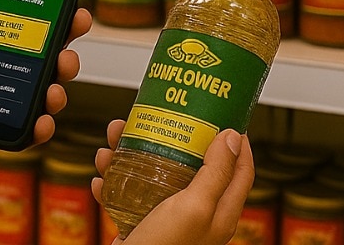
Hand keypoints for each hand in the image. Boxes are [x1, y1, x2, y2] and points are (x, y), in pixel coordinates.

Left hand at [0, 0, 92, 193]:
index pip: (19, 27)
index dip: (47, 15)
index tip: (67, 1)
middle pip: (42, 58)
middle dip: (64, 45)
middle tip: (72, 34)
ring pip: (42, 93)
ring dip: (58, 85)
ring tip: (54, 85)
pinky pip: (27, 131)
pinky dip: (41, 126)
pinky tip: (42, 120)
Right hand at [92, 120, 253, 244]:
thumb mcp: (195, 207)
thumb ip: (216, 173)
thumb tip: (234, 137)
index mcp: (220, 212)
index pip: (241, 169)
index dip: (237, 141)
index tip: (224, 116)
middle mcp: (197, 215)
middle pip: (190, 164)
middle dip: (171, 137)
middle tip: (156, 118)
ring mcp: (169, 221)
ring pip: (154, 175)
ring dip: (132, 154)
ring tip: (113, 140)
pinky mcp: (143, 227)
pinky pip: (128, 196)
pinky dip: (113, 182)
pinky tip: (101, 175)